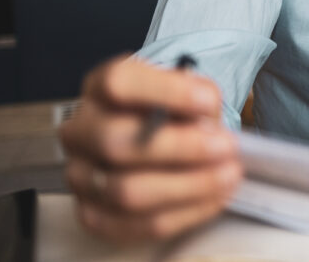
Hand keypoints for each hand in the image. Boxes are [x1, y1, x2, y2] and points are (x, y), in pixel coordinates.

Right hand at [58, 56, 241, 240]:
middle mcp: (80, 130)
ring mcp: (80, 176)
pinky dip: (183, 213)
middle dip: (180, 148)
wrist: (159, 141)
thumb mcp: (187, 91)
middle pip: (116, 142)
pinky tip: (215, 197)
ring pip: (126, 190)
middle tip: (226, 147)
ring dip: (187, 185)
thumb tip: (205, 124)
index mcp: (100, 88)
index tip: (209, 102)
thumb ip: (197, 99)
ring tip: (228, 174)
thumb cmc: (175, 112)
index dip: (166, 92)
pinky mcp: (93, 215)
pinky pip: (136, 224)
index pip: (118, 83)